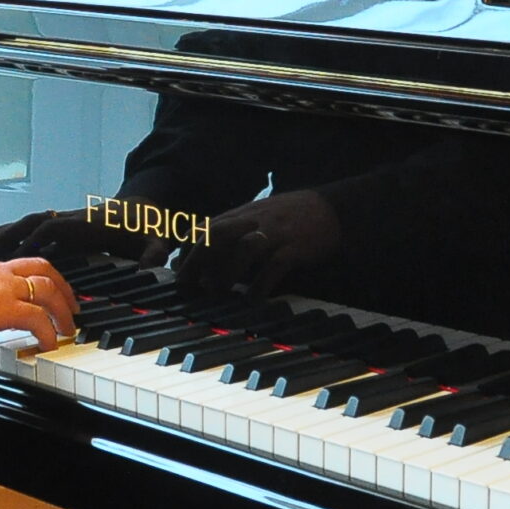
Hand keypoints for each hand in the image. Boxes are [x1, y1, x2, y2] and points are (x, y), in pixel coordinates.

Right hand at [0, 209, 167, 265]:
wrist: (148, 207)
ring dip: (7, 233)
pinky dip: (13, 233)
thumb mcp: (158, 239)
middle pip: (35, 221)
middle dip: (10, 234)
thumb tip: (152, 264)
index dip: (36, 239)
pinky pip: (33, 228)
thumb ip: (155, 252)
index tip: (16, 255)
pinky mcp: (65, 227)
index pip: (57, 227)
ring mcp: (68, 221)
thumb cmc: (149, 226)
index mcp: (91, 223)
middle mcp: (74, 219)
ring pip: (30, 223)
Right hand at [0, 257, 79, 350]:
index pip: (15, 264)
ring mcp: (0, 287)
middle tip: (71, 304)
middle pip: (41, 267)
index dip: (35, 276)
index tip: (43, 289)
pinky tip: (48, 345)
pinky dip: (48, 333)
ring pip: (46, 288)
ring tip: (67, 329)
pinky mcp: (2, 308)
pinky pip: (38, 318)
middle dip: (61, 285)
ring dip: (62, 309)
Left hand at [177, 189, 344, 295]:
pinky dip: (261, 283)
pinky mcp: (295, 246)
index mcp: (242, 215)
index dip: (187, 250)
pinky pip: (275, 264)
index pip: (205, 228)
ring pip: (244, 248)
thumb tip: (205, 261)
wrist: (331, 208)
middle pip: (217, 235)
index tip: (178, 272)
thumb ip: (232, 235)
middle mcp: (254, 221)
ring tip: (217, 293)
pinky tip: (253, 300)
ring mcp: (275, 233)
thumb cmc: (290, 218)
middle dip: (197, 260)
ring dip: (227, 271)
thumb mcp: (256, 219)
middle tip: (186, 285)